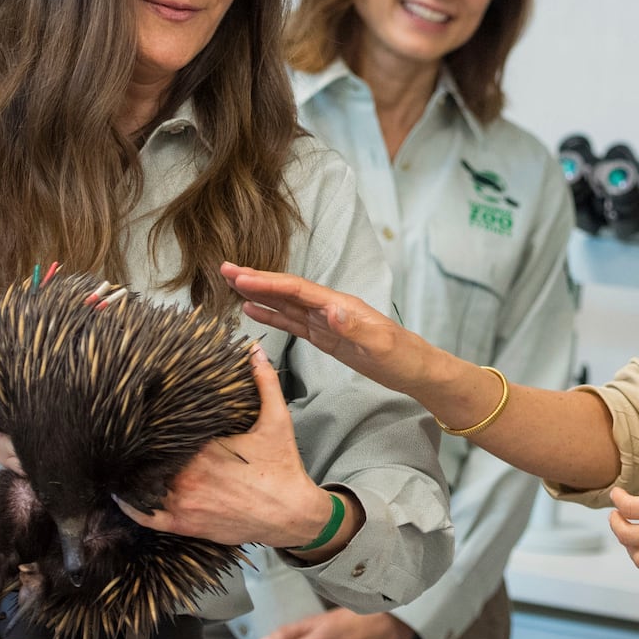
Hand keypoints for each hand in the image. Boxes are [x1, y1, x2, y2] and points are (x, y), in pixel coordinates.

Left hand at [115, 348, 338, 549]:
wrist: (292, 514)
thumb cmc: (282, 467)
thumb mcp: (277, 420)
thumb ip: (265, 383)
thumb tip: (254, 349)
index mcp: (204, 449)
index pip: (166, 431)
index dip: (154, 422)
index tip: (146, 412)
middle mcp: (188, 476)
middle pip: (151, 456)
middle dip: (143, 446)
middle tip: (129, 433)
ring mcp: (184, 503)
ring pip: (143, 485)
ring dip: (133, 473)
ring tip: (122, 458)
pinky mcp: (185, 525)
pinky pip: (146, 518)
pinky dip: (131, 507)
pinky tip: (121, 494)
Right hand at [220, 263, 422, 393]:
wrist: (415, 369)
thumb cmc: (402, 356)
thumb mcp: (380, 345)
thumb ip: (356, 328)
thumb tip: (331, 311)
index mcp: (340, 305)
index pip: (297, 290)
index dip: (268, 282)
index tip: (241, 277)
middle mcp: (329, 308)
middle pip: (286, 290)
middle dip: (256, 279)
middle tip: (224, 269)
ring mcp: (326, 321)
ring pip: (286, 304)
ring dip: (259, 293)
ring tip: (231, 284)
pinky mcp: (325, 336)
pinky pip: (293, 323)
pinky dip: (272, 315)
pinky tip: (253, 310)